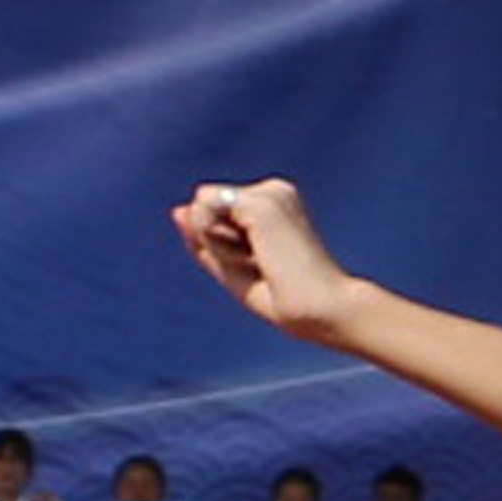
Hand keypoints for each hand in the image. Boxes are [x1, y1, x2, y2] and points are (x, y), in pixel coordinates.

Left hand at [176, 178, 359, 345]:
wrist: (322, 310)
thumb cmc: (287, 300)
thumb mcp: (235, 268)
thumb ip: (203, 238)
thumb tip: (178, 210)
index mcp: (276, 203)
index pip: (215, 216)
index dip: (225, 251)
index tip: (268, 270)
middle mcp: (274, 190)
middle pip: (204, 211)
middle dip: (220, 248)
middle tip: (265, 270)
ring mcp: (268, 192)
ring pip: (202, 211)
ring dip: (220, 250)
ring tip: (263, 266)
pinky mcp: (259, 202)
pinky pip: (204, 217)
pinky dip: (219, 248)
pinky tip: (255, 259)